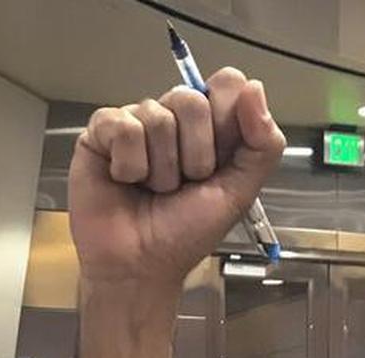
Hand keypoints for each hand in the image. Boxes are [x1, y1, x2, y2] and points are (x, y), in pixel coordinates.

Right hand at [69, 69, 284, 294]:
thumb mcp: (238, 193)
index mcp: (210, 129)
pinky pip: (123, 126)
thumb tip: (255, 88)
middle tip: (183, 185)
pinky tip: (125, 181)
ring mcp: (137, 122)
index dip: (226, 120)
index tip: (218, 161)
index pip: (227, 84)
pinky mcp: (101, 131)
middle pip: (192, 99)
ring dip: (161, 169)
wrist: (141, 266)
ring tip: (152, 190)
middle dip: (195, 155)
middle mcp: (173, 119)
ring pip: (157, 115)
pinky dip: (130, 165)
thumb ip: (262, 146)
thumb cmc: (185, 234)